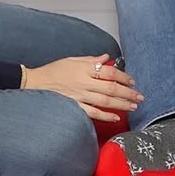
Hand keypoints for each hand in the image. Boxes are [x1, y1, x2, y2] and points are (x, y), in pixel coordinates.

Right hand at [21, 53, 142, 121]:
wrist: (34, 83)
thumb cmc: (53, 70)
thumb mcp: (72, 60)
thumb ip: (90, 60)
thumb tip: (106, 58)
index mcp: (85, 69)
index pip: (109, 72)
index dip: (123, 77)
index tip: (132, 81)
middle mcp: (84, 83)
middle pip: (111, 88)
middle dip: (127, 93)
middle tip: (140, 97)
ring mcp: (79, 96)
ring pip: (105, 101)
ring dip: (121, 104)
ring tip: (133, 106)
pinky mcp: (74, 107)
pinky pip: (92, 113)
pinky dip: (105, 116)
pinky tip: (116, 118)